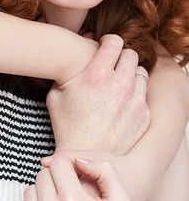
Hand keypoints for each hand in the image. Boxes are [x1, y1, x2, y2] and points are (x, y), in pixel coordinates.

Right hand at [46, 35, 149, 154]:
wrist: (84, 159)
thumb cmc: (67, 127)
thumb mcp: (56, 94)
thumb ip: (67, 71)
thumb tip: (71, 53)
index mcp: (97, 75)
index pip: (114, 41)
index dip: (108, 41)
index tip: (104, 46)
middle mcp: (120, 85)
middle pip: (130, 54)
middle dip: (120, 56)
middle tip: (111, 64)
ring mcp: (135, 101)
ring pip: (141, 73)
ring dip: (130, 74)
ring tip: (118, 83)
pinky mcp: (143, 116)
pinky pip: (144, 94)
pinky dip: (135, 94)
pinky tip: (122, 102)